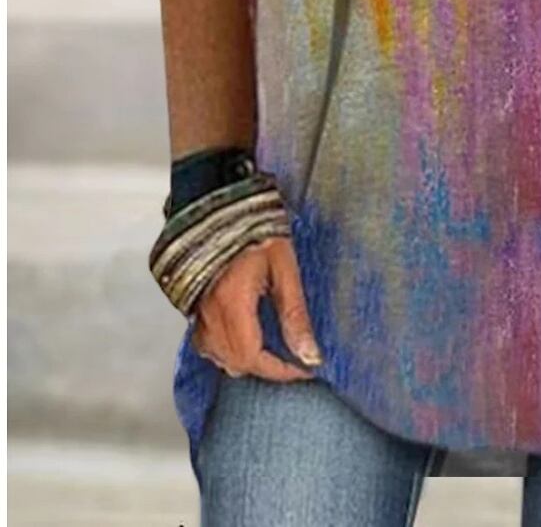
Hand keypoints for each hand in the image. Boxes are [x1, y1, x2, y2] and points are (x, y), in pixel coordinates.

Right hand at [191, 235, 321, 381]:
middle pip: (236, 363)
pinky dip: (226, 351)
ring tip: (273, 349)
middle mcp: (210, 314)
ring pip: (219, 358)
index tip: (304, 369)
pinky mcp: (193, 307)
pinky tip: (245, 337)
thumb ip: (295, 314)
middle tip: (293, 358)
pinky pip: (206, 345)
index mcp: (232, 304)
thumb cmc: (255, 231)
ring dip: (247, 361)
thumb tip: (310, 354)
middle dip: (267, 367)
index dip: (280, 371)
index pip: (254, 358)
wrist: (221, 208)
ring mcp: (198, 312)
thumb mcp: (284, 269)